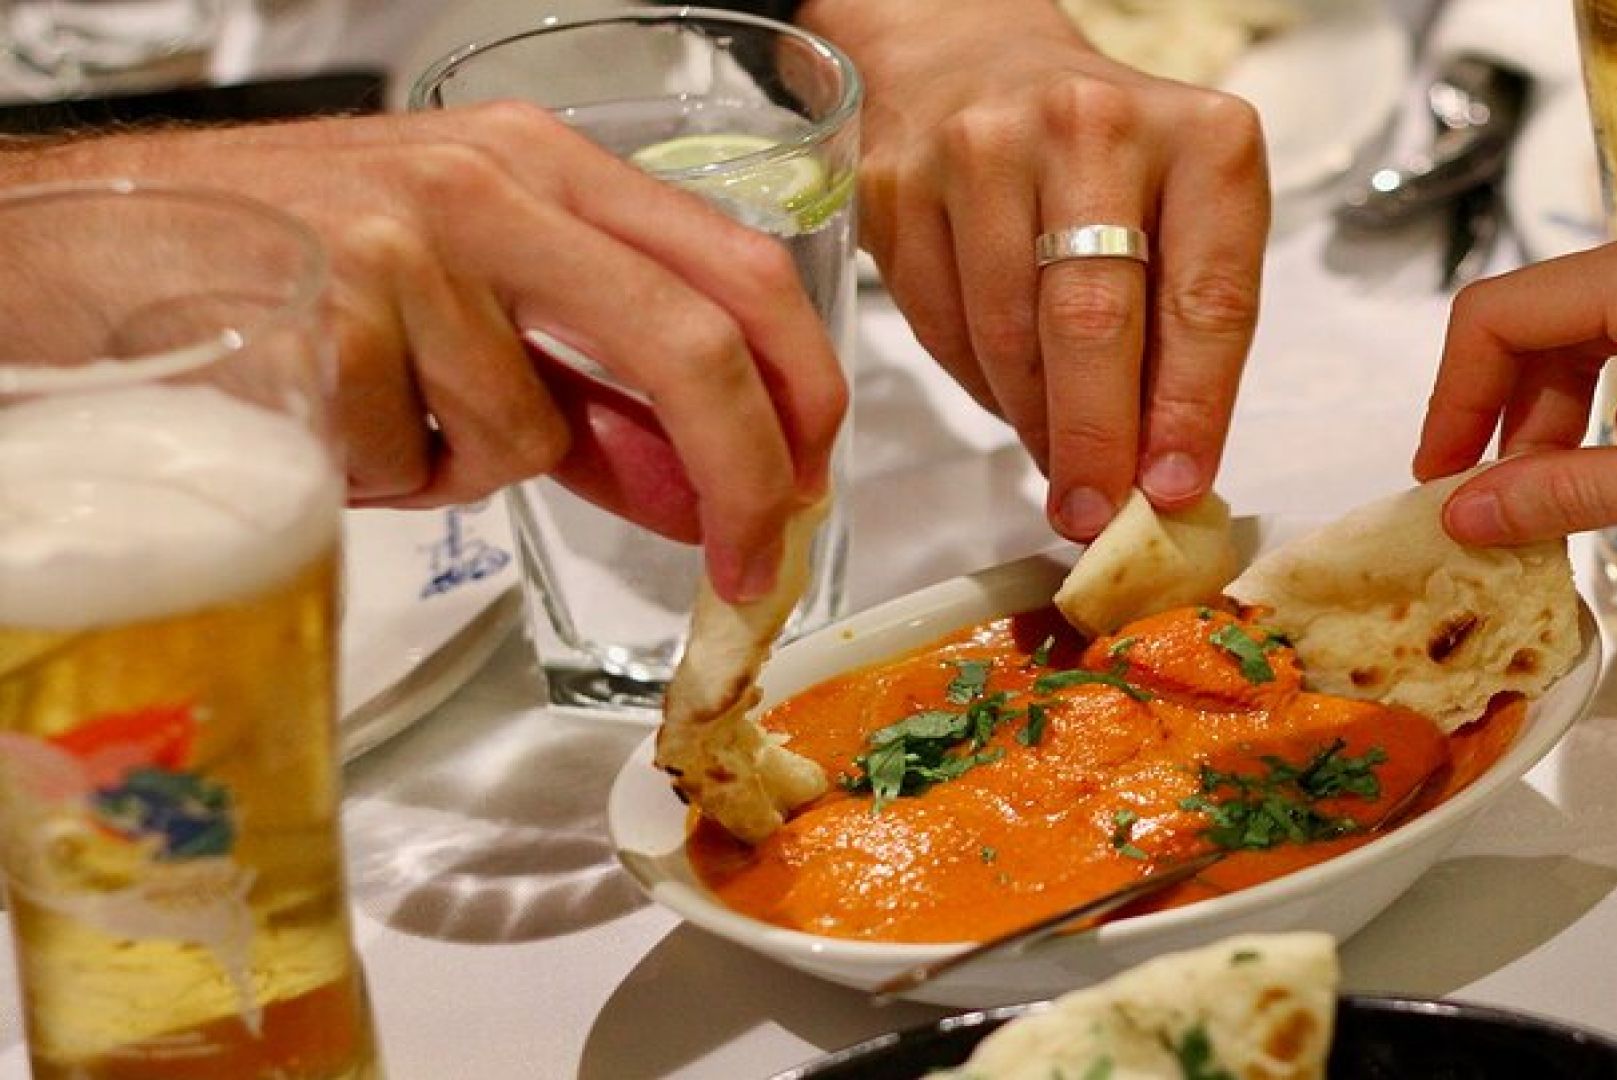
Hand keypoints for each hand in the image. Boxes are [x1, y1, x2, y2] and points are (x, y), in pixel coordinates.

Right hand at [1, 106, 846, 601]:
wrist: (94, 243)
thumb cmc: (293, 262)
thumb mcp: (470, 300)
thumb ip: (595, 394)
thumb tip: (704, 490)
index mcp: (543, 164)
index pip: (738, 266)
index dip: (804, 388)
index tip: (814, 480)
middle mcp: (487, 189)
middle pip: (690, 342)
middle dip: (744, 475)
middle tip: (753, 564)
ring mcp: (405, 253)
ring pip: (530, 433)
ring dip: (470, 465)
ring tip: (383, 407)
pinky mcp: (328, 329)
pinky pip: (419, 467)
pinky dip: (387, 476)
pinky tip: (328, 411)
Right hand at [804, 0, 1268, 539]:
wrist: (970, 60)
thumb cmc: (1101, 161)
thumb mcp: (1183, 213)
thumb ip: (1182, 332)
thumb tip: (1160, 471)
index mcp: (1200, 138)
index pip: (1205, 300)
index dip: (1189, 410)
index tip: (1171, 489)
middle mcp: (1091, 128)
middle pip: (1093, 320)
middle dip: (1095, 439)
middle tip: (1091, 512)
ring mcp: (982, 148)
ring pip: (1007, 333)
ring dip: (1032, 419)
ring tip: (1054, 457)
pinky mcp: (899, 181)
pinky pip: (938, 323)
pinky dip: (976, 381)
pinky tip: (1003, 390)